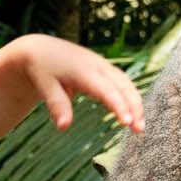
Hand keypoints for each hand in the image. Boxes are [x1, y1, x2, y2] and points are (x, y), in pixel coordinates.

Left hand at [13, 35, 144, 132]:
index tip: (127, 122)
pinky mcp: (105, 70)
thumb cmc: (42, 69)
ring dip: (136, 104)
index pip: (106, 90)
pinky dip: (131, 99)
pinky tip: (134, 116)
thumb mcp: (44, 86)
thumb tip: (63, 127)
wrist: (41, 50)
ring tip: (139, 128)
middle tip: (140, 130)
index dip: (118, 105)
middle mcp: (98, 66)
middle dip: (135, 106)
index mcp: (83, 70)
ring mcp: (103, 66)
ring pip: (127, 84)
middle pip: (124, 85)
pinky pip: (123, 84)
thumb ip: (56, 105)